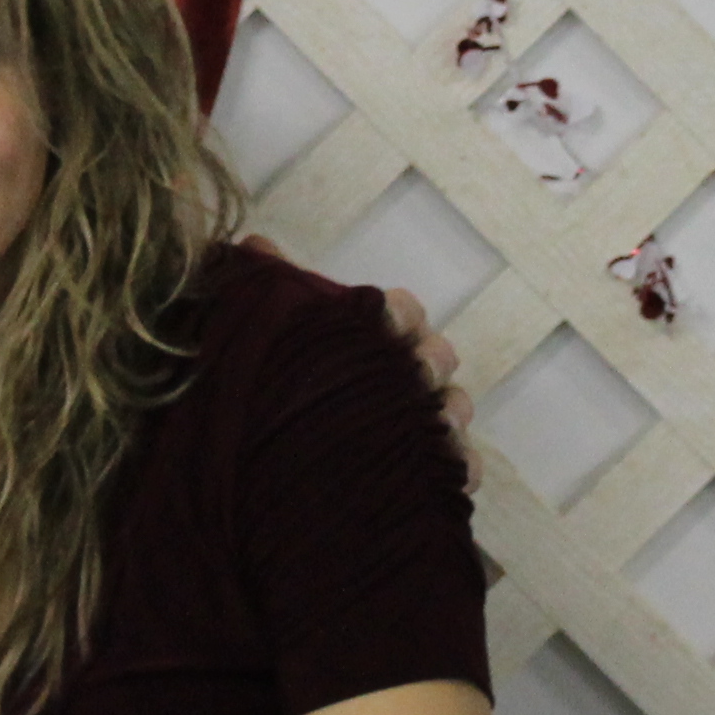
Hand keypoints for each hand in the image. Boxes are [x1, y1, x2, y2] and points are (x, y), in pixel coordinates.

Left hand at [242, 234, 484, 491]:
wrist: (266, 467)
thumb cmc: (279, 386)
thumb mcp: (266, 337)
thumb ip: (266, 291)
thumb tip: (254, 244)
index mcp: (373, 337)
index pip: (402, 312)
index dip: (398, 312)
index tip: (381, 316)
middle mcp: (403, 376)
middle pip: (437, 356)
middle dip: (430, 360)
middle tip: (416, 371)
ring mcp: (420, 422)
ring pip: (455, 407)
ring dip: (451, 410)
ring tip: (436, 422)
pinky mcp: (427, 471)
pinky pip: (460, 465)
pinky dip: (461, 464)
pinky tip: (449, 470)